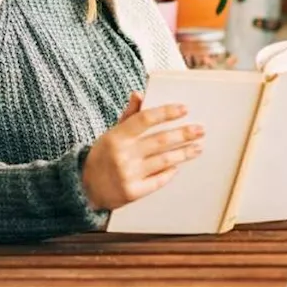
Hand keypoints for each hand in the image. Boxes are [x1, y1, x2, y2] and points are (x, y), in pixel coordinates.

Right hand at [82, 91, 203, 210]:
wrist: (85, 189)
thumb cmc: (103, 157)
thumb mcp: (111, 134)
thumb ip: (128, 116)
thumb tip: (140, 94)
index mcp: (116, 137)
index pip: (145, 119)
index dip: (166, 112)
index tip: (185, 109)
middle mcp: (122, 155)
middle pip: (160, 140)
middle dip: (183, 134)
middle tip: (201, 130)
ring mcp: (128, 175)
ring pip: (164, 161)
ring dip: (184, 153)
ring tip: (198, 147)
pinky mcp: (133, 193)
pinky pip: (158, 180)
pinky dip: (170, 172)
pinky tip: (179, 166)